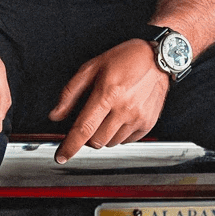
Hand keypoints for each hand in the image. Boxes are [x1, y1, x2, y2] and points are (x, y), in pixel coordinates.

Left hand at [48, 39, 170, 163]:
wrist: (158, 59)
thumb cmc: (125, 59)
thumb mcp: (92, 68)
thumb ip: (70, 93)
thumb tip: (56, 115)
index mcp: (108, 93)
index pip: (84, 128)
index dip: (70, 146)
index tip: (61, 156)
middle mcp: (124, 108)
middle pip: (96, 141)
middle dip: (87, 137)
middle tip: (89, 122)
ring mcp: (138, 117)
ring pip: (110, 143)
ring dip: (103, 135)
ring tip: (108, 115)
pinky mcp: (148, 123)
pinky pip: (126, 141)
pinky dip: (118, 134)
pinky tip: (121, 117)